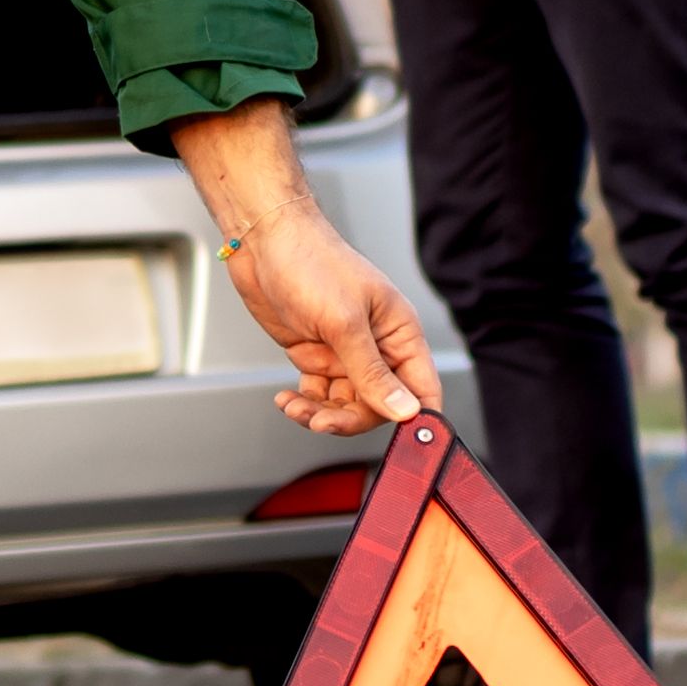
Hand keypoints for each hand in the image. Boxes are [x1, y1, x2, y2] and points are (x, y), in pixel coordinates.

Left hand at [171, 102, 430, 429]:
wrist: (263, 242)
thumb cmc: (310, 262)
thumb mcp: (345, 322)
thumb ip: (373, 372)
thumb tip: (405, 411)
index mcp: (399, 332)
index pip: (422, 389)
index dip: (415, 418)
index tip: (401, 443)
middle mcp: (377, 346)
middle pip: (380, 405)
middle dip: (350, 418)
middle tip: (322, 421)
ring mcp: (345, 352)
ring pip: (347, 404)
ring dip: (322, 414)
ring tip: (297, 408)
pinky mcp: (317, 354)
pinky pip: (320, 394)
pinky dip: (305, 402)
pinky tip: (287, 399)